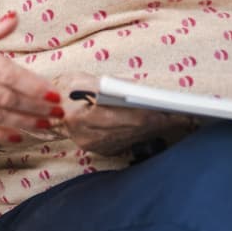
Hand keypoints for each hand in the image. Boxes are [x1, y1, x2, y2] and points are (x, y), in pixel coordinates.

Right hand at [55, 73, 189, 154]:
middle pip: (133, 129)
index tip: (171, 108)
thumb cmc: (69, 87)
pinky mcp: (100, 151)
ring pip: (135, 136)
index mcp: (80, 116)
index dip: (150, 113)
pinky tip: (159, 124)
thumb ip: (112, 86)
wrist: (47, 105)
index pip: (124, 117)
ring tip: (178, 117)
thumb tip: (144, 91)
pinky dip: (145, 132)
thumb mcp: (86, 79)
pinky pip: (129, 141)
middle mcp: (87, 136)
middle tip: (184, 113)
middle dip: (160, 120)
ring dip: (157, 127)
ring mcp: (94, 146)